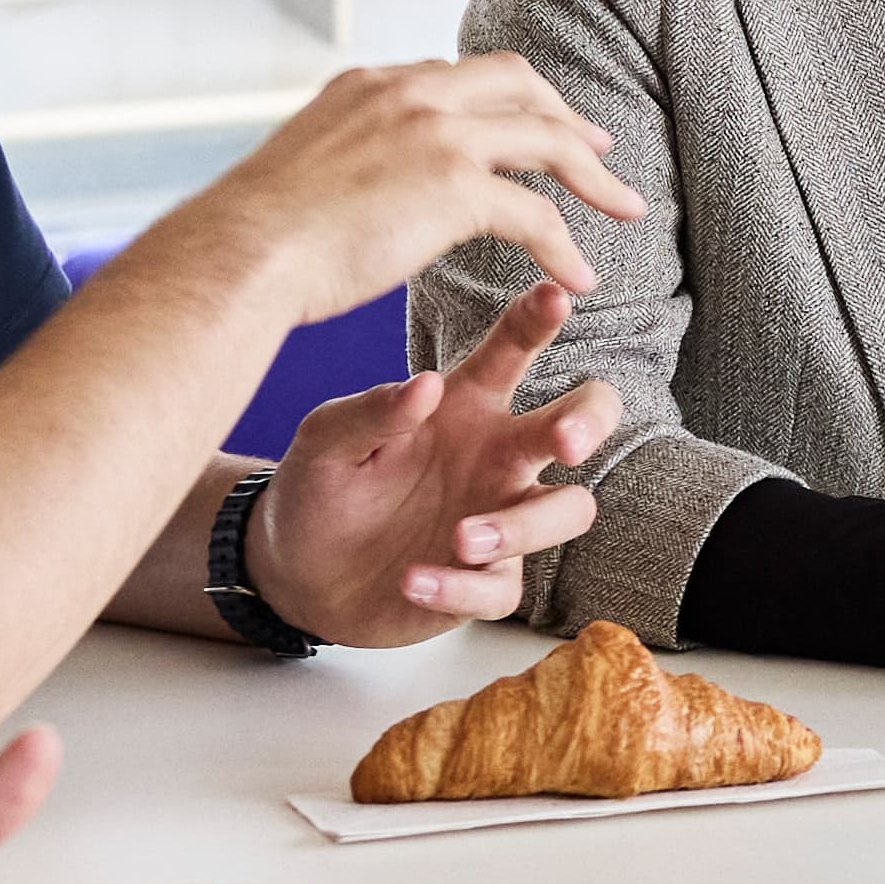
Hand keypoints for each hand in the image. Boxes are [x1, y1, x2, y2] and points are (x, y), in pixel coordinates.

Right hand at [160, 57, 640, 320]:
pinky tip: (582, 276)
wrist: (241, 253)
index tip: (529, 119)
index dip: (504, 97)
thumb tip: (345, 191)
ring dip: (593, 175)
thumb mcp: (299, 170)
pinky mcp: (454, 185)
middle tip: (598, 146)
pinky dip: (566, 243)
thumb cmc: (253, 236)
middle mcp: (407, 91)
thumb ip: (341, 161)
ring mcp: (435, 132)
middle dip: (564, 114)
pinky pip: (535, 212)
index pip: (456, 74)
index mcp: (369, 84)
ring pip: (545, 138)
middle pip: (517, 83)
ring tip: (625, 209)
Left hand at [242, 282, 620, 641]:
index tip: (556, 296)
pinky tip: (413, 582)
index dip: (537, 321)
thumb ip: (371, 412)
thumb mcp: (324, 441)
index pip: (512, 353)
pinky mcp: (485, 582)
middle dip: (588, 422)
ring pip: (568, 511)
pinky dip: (460, 588)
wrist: (296, 575)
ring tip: (461, 539)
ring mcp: (498, 518)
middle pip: (582, 421)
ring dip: (524, 526)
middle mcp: (495, 457)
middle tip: (564, 441)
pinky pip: (501, 587)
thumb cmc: (320, 489)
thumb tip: (427, 385)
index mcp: (463, 407)